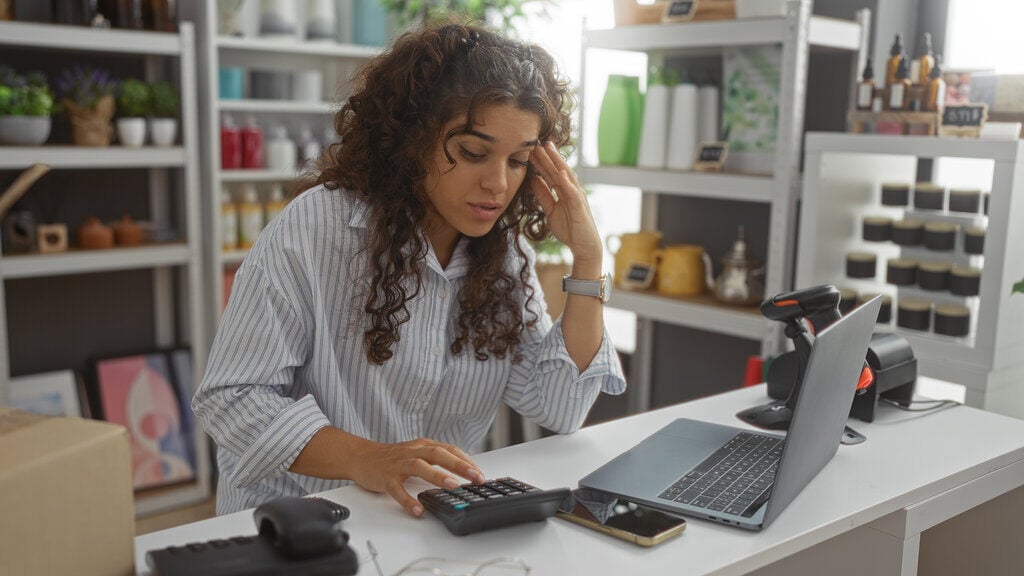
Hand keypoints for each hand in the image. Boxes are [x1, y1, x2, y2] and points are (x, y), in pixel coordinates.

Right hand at [346, 436, 485, 516]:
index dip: (467, 461)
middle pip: (439, 454)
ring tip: (453, 487)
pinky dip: (407, 500)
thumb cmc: (392, 457)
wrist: (360, 456)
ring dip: (438, 476)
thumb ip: (436, 459)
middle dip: (460, 466)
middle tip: (476, 478)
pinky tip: (418, 510)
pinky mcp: (385, 478)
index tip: (481, 474)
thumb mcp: (417, 452)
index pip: (449, 450)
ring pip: (419, 467)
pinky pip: (397, 489)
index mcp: (423, 446)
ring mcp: (398, 464)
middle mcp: (412, 452)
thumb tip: (462, 472)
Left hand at [528, 141, 602, 271]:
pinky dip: (567, 182)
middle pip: (557, 169)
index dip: (540, 161)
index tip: (529, 149)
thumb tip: (533, 180)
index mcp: (563, 191)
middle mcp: (571, 189)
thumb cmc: (569, 229)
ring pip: (566, 175)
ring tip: (548, 148)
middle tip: (535, 141)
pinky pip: (572, 192)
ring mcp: (577, 196)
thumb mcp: (550, 210)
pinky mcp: (580, 206)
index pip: (550, 172)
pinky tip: (561, 172)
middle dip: (546, 155)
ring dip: (557, 161)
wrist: (584, 246)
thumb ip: (543, 195)